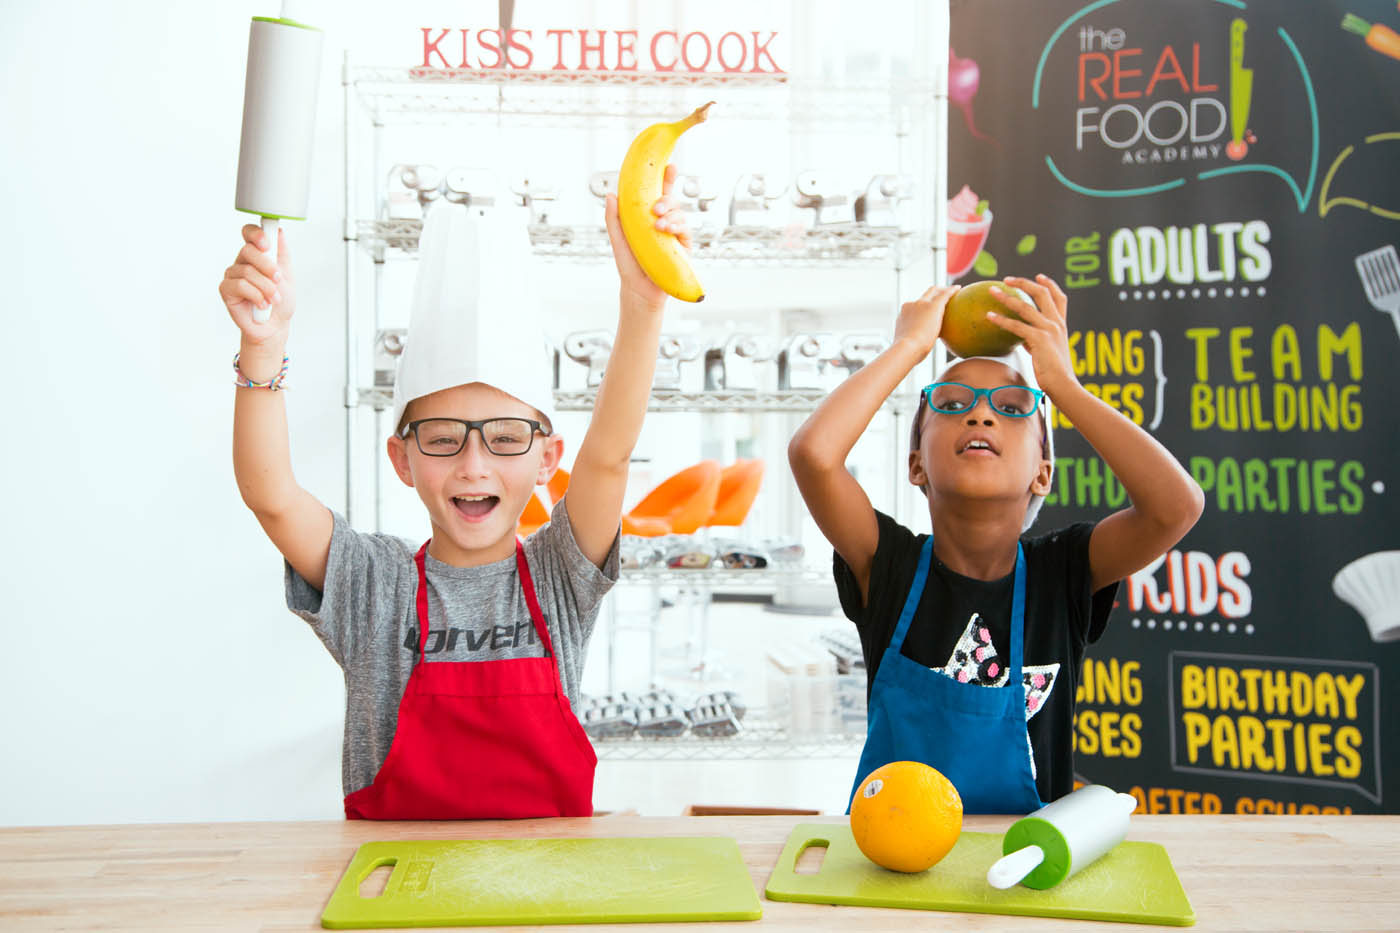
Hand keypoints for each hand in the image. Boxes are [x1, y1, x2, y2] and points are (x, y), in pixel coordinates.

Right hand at [219, 224, 295, 345]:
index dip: (256, 234)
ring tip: (273, 299)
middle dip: (267, 267)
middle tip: (278, 280)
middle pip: (248, 251)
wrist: (275, 325)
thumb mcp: (288, 274)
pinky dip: (256, 296)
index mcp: (256, 255)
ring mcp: (232, 275)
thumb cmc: (280, 301)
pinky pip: (241, 285)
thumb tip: (278, 232)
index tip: (267, 244)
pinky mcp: (226, 289)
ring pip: (247, 271)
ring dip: (266, 287)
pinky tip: (262, 304)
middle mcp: (242, 262)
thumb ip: (282, 252)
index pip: (249, 233)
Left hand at [604, 163, 690, 309]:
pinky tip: (666, 230)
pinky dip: (677, 226)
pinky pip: (685, 229)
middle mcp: (663, 221)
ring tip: (659, 224)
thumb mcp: (618, 239)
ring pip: (679, 213)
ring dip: (671, 214)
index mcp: (647, 216)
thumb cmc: (629, 264)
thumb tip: (610, 195)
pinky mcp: (684, 245)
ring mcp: (675, 232)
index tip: (668, 165)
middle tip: (656, 207)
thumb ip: (613, 218)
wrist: (639, 289)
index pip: (657, 192)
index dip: (665, 178)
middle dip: (667, 197)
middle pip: (671, 199)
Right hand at [893, 284, 960, 355]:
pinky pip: (944, 294)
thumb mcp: (909, 346)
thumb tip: (917, 355)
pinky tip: (959, 288)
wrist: (907, 348)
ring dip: (943, 291)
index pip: (914, 307)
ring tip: (953, 291)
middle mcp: (911, 306)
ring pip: (933, 292)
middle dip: (934, 293)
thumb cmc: (908, 353)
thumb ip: (914, 344)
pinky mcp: (933, 305)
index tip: (928, 310)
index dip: (922, 307)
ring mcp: (921, 304)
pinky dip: (951, 290)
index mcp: (904, 315)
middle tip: (942, 295)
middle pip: (924, 295)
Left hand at [986, 274, 1076, 395]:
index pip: (1059, 298)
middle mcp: (1056, 323)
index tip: (1039, 276)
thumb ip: (1035, 341)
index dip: (1050, 284)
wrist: (1064, 385)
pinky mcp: (1039, 339)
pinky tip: (988, 316)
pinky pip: (1016, 326)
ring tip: (991, 291)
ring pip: (1025, 306)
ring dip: (1006, 297)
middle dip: (1023, 283)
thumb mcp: (1047, 351)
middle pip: (1042, 294)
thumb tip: (1021, 338)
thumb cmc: (1054, 373)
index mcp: (1061, 325)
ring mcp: (1049, 330)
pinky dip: (1001, 320)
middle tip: (1006, 279)